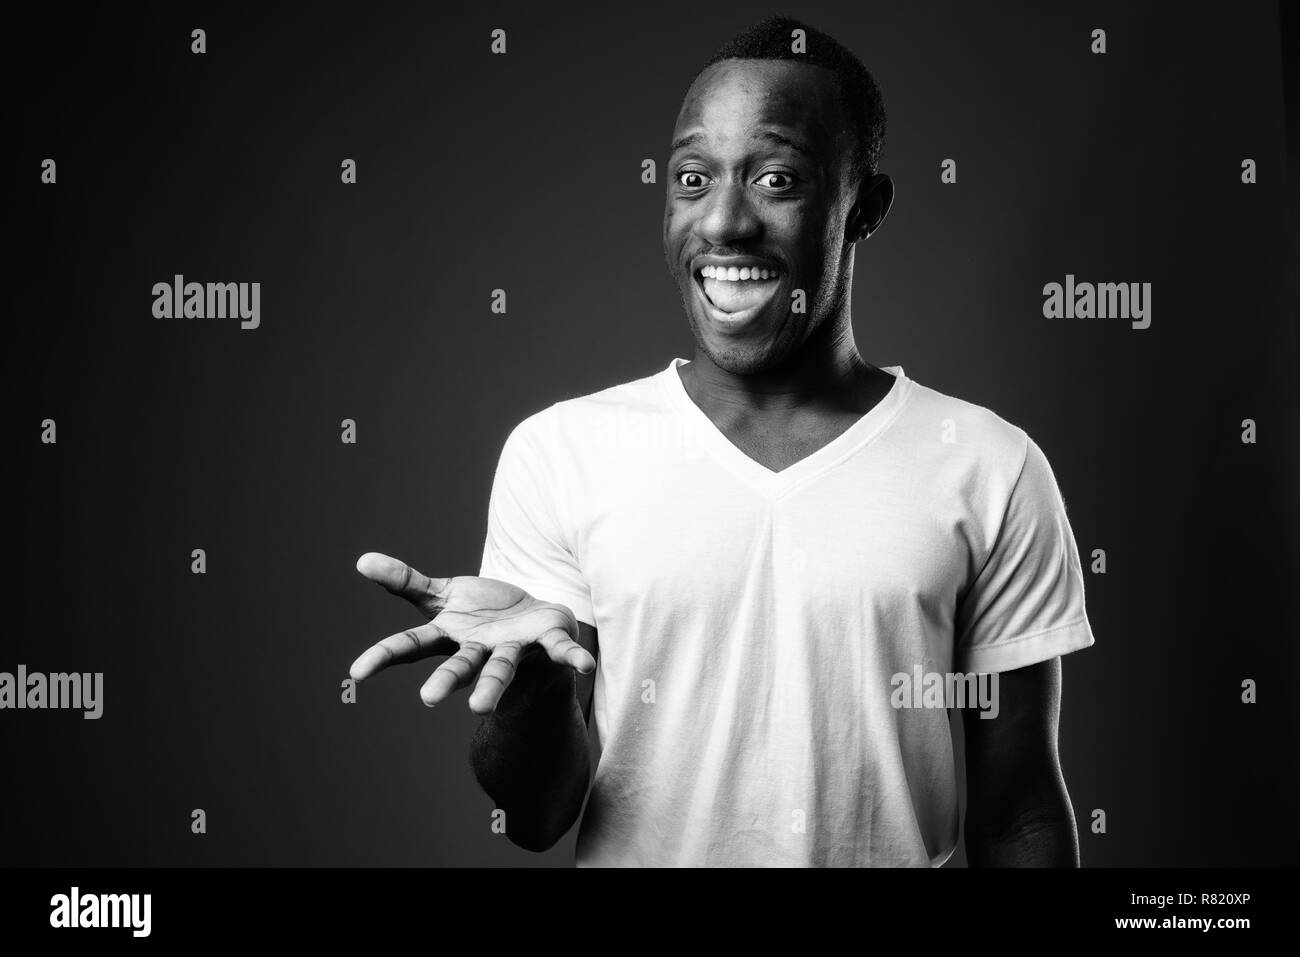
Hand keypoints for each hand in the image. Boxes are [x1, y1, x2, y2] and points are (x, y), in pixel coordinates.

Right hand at [349, 552, 594, 713]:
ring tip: (479, 709)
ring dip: (492, 686)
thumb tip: (361, 560)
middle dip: (445, 682)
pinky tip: (585, 667)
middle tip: (429, 700)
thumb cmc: (482, 613)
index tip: (356, 672)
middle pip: (460, 666)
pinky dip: (572, 658)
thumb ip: (406, 582)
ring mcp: (512, 648)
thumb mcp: (442, 595)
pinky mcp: (546, 641)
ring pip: (501, 668)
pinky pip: (560, 651)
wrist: (531, 621)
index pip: (411, 645)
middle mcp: (479, 649)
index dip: (384, 656)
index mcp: (450, 636)